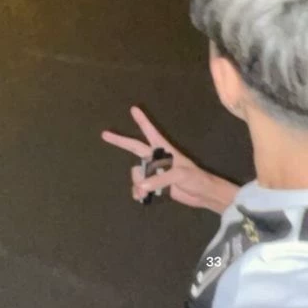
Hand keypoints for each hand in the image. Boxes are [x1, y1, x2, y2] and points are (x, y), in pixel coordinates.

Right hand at [101, 106, 238, 213]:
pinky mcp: (155, 186)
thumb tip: (140, 186)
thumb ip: (159, 179)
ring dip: (136, 184)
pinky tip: (141, 198)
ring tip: (143, 194)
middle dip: (120, 142)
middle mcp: (157, 159)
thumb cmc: (195, 179)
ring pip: (136, 174)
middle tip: (104, 134)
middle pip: (135, 148)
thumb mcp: (179, 175)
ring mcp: (155, 172)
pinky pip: (139, 187)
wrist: (203, 195)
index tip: (133, 109)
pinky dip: (138, 193)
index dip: (143, 121)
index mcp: (165, 151)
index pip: (151, 133)